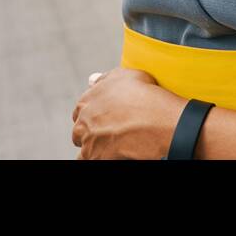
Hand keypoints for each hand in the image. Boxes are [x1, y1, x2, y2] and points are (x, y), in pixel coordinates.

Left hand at [71, 67, 185, 159]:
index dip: (95, 113)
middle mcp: (83, 120)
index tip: (106, 116)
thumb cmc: (145, 96)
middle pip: (80, 129)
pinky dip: (100, 157)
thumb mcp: (126, 76)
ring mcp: (88, 141)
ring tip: (114, 143)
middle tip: (110, 130)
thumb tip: (92, 80)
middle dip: (91, 130)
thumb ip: (105, 79)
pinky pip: (91, 159)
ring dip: (94, 146)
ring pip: (85, 147)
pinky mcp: (96, 157)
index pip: (81, 109)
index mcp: (87, 100)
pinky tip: (114, 153)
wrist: (155, 120)